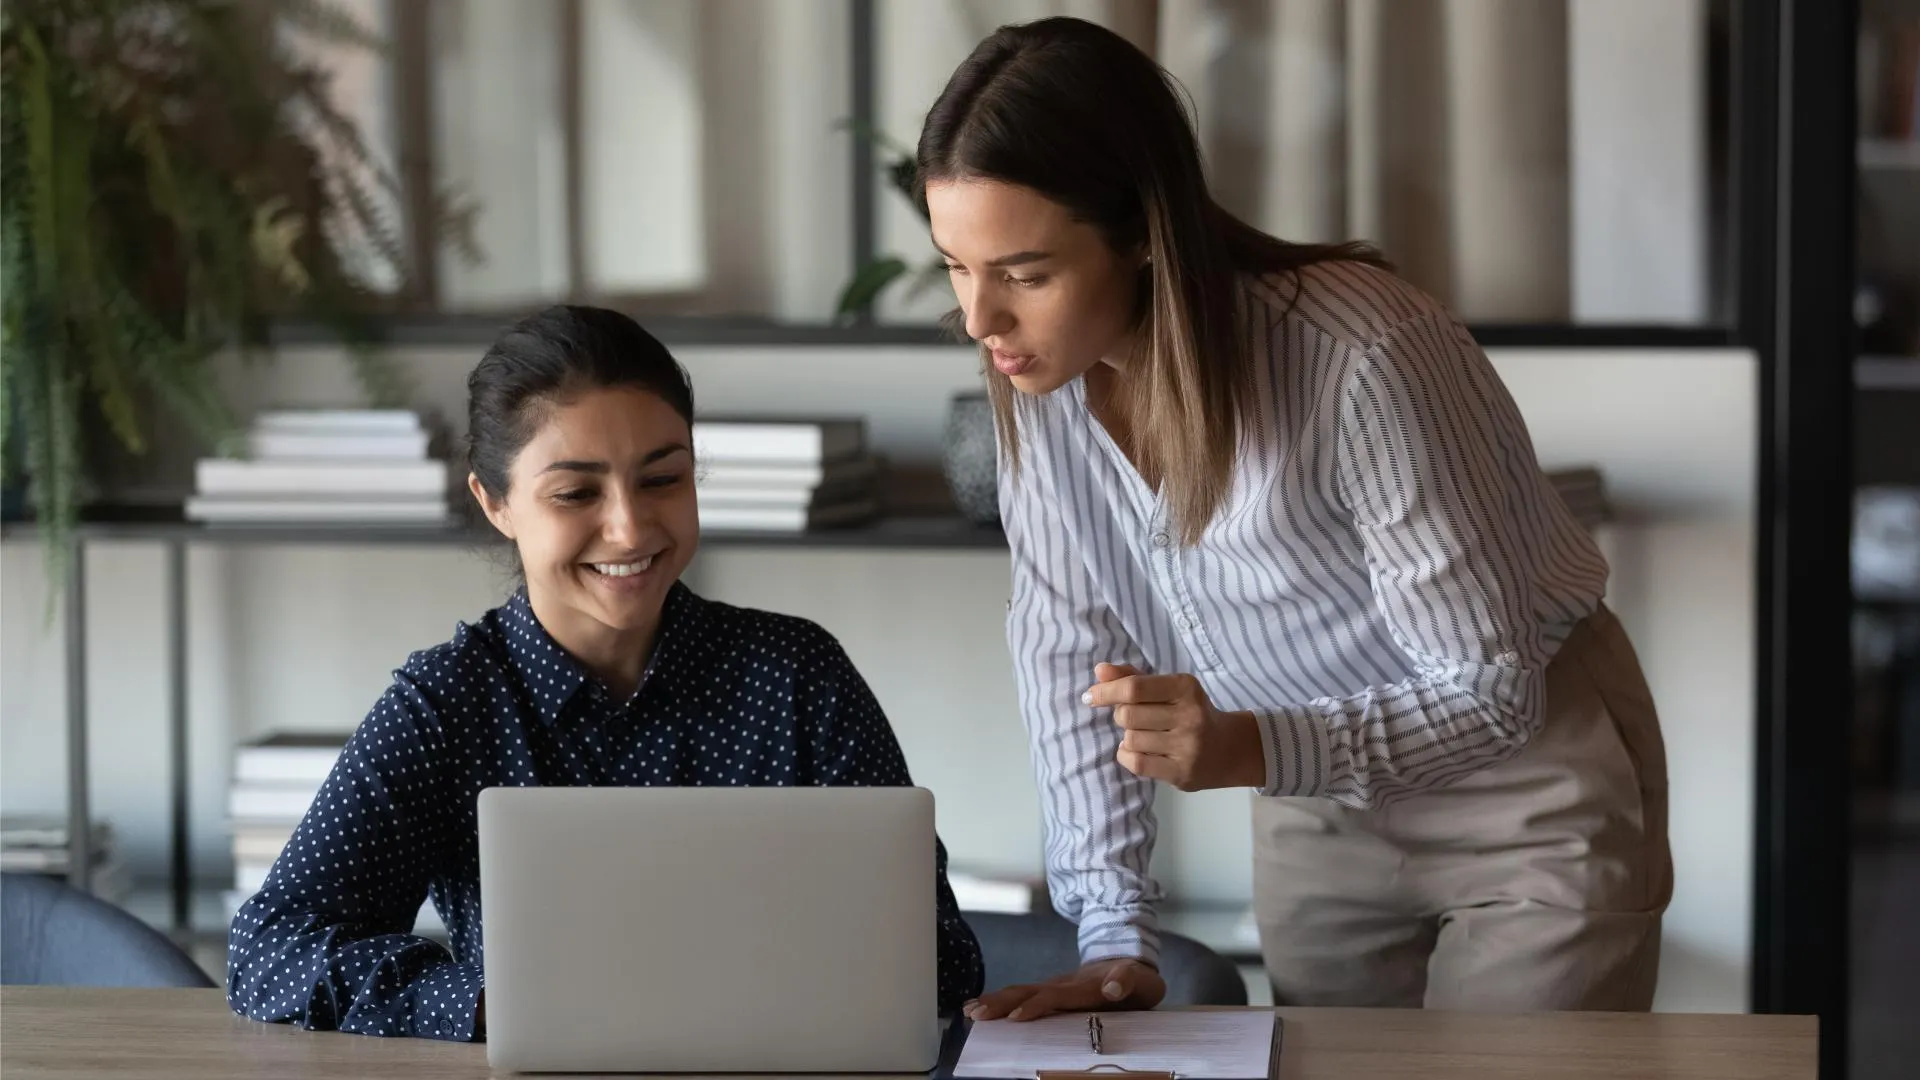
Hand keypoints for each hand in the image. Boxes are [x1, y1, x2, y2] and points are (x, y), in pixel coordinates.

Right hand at [961, 958, 1165, 1021]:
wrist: (1126, 957)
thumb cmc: (1136, 979)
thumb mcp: (1142, 981)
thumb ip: (1127, 981)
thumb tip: (1113, 987)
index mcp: (1085, 987)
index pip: (1057, 996)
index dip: (1037, 1005)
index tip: (1016, 1018)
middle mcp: (1063, 985)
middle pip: (1028, 991)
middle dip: (1002, 1003)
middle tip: (977, 1014)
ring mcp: (1053, 986)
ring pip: (1019, 992)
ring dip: (994, 1002)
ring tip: (970, 1011)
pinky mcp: (1048, 991)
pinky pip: (1020, 995)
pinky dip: (997, 1001)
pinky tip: (976, 1008)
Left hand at [1085, 664, 1265, 790]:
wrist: (1230, 749)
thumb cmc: (1191, 713)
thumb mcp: (1169, 689)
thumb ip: (1134, 678)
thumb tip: (1100, 670)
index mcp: (1186, 687)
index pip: (1135, 687)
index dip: (1106, 691)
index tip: (1090, 696)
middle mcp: (1190, 715)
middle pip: (1128, 714)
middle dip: (1121, 715)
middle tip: (1133, 718)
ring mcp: (1188, 746)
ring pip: (1131, 739)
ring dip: (1128, 737)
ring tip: (1144, 735)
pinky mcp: (1182, 772)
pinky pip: (1137, 763)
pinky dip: (1127, 755)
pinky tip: (1137, 751)